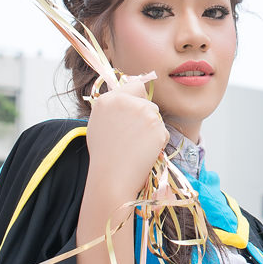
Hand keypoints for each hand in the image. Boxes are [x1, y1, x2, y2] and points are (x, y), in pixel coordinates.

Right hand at [84, 81, 166, 206]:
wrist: (112, 178)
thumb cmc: (104, 155)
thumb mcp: (99, 123)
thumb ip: (113, 107)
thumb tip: (129, 97)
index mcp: (108, 99)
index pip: (135, 86)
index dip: (138, 99)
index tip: (136, 112)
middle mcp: (125, 101)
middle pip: (149, 102)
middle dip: (146, 117)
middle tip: (132, 138)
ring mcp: (143, 112)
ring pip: (157, 118)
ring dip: (152, 130)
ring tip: (136, 147)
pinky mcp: (157, 127)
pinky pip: (163, 132)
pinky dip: (158, 143)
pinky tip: (144, 153)